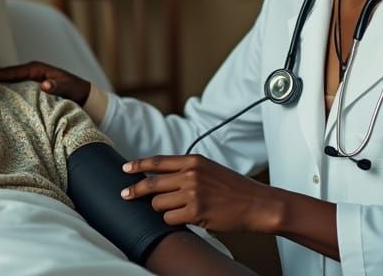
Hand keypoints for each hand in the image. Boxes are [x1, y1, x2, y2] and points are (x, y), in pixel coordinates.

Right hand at [0, 61, 91, 105]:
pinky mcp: (29, 88)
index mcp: (36, 69)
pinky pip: (12, 88)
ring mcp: (28, 80)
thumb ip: (57, 87)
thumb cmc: (75, 90)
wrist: (83, 94)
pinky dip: (1, 90)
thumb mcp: (68, 88)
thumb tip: (45, 86)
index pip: (12, 72)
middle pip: (5, 75)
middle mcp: (30, 72)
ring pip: (7, 82)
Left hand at [120, 155, 280, 232]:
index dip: (138, 165)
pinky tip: (186, 219)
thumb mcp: (210, 170)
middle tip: (125, 195)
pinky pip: (170, 219)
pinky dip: (173, 221)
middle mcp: (191, 175)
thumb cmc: (234, 188)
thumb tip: (161, 177)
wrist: (257, 203)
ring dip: (162, 209)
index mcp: (193, 161)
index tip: (125, 169)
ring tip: (178, 210)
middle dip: (135, 191)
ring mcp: (192, 193)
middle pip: (151, 183)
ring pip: (158, 204)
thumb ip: (187, 170)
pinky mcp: (196, 213)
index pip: (158, 162)